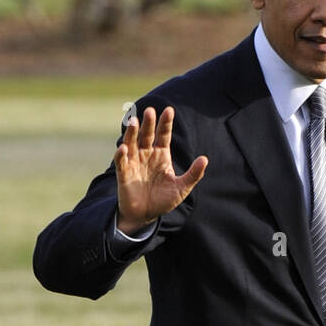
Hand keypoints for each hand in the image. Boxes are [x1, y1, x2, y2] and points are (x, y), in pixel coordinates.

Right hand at [114, 105, 207, 232]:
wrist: (146, 216)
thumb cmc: (163, 200)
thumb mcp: (182, 188)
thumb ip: (193, 174)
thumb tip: (205, 159)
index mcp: (161, 154)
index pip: (164, 135)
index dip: (166, 123)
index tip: (169, 110)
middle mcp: (146, 154)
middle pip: (147, 135)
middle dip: (148, 123)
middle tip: (150, 111)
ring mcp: (134, 162)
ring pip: (132, 143)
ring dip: (132, 132)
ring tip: (134, 121)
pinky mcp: (124, 173)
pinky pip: (121, 162)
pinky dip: (121, 154)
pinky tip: (124, 148)